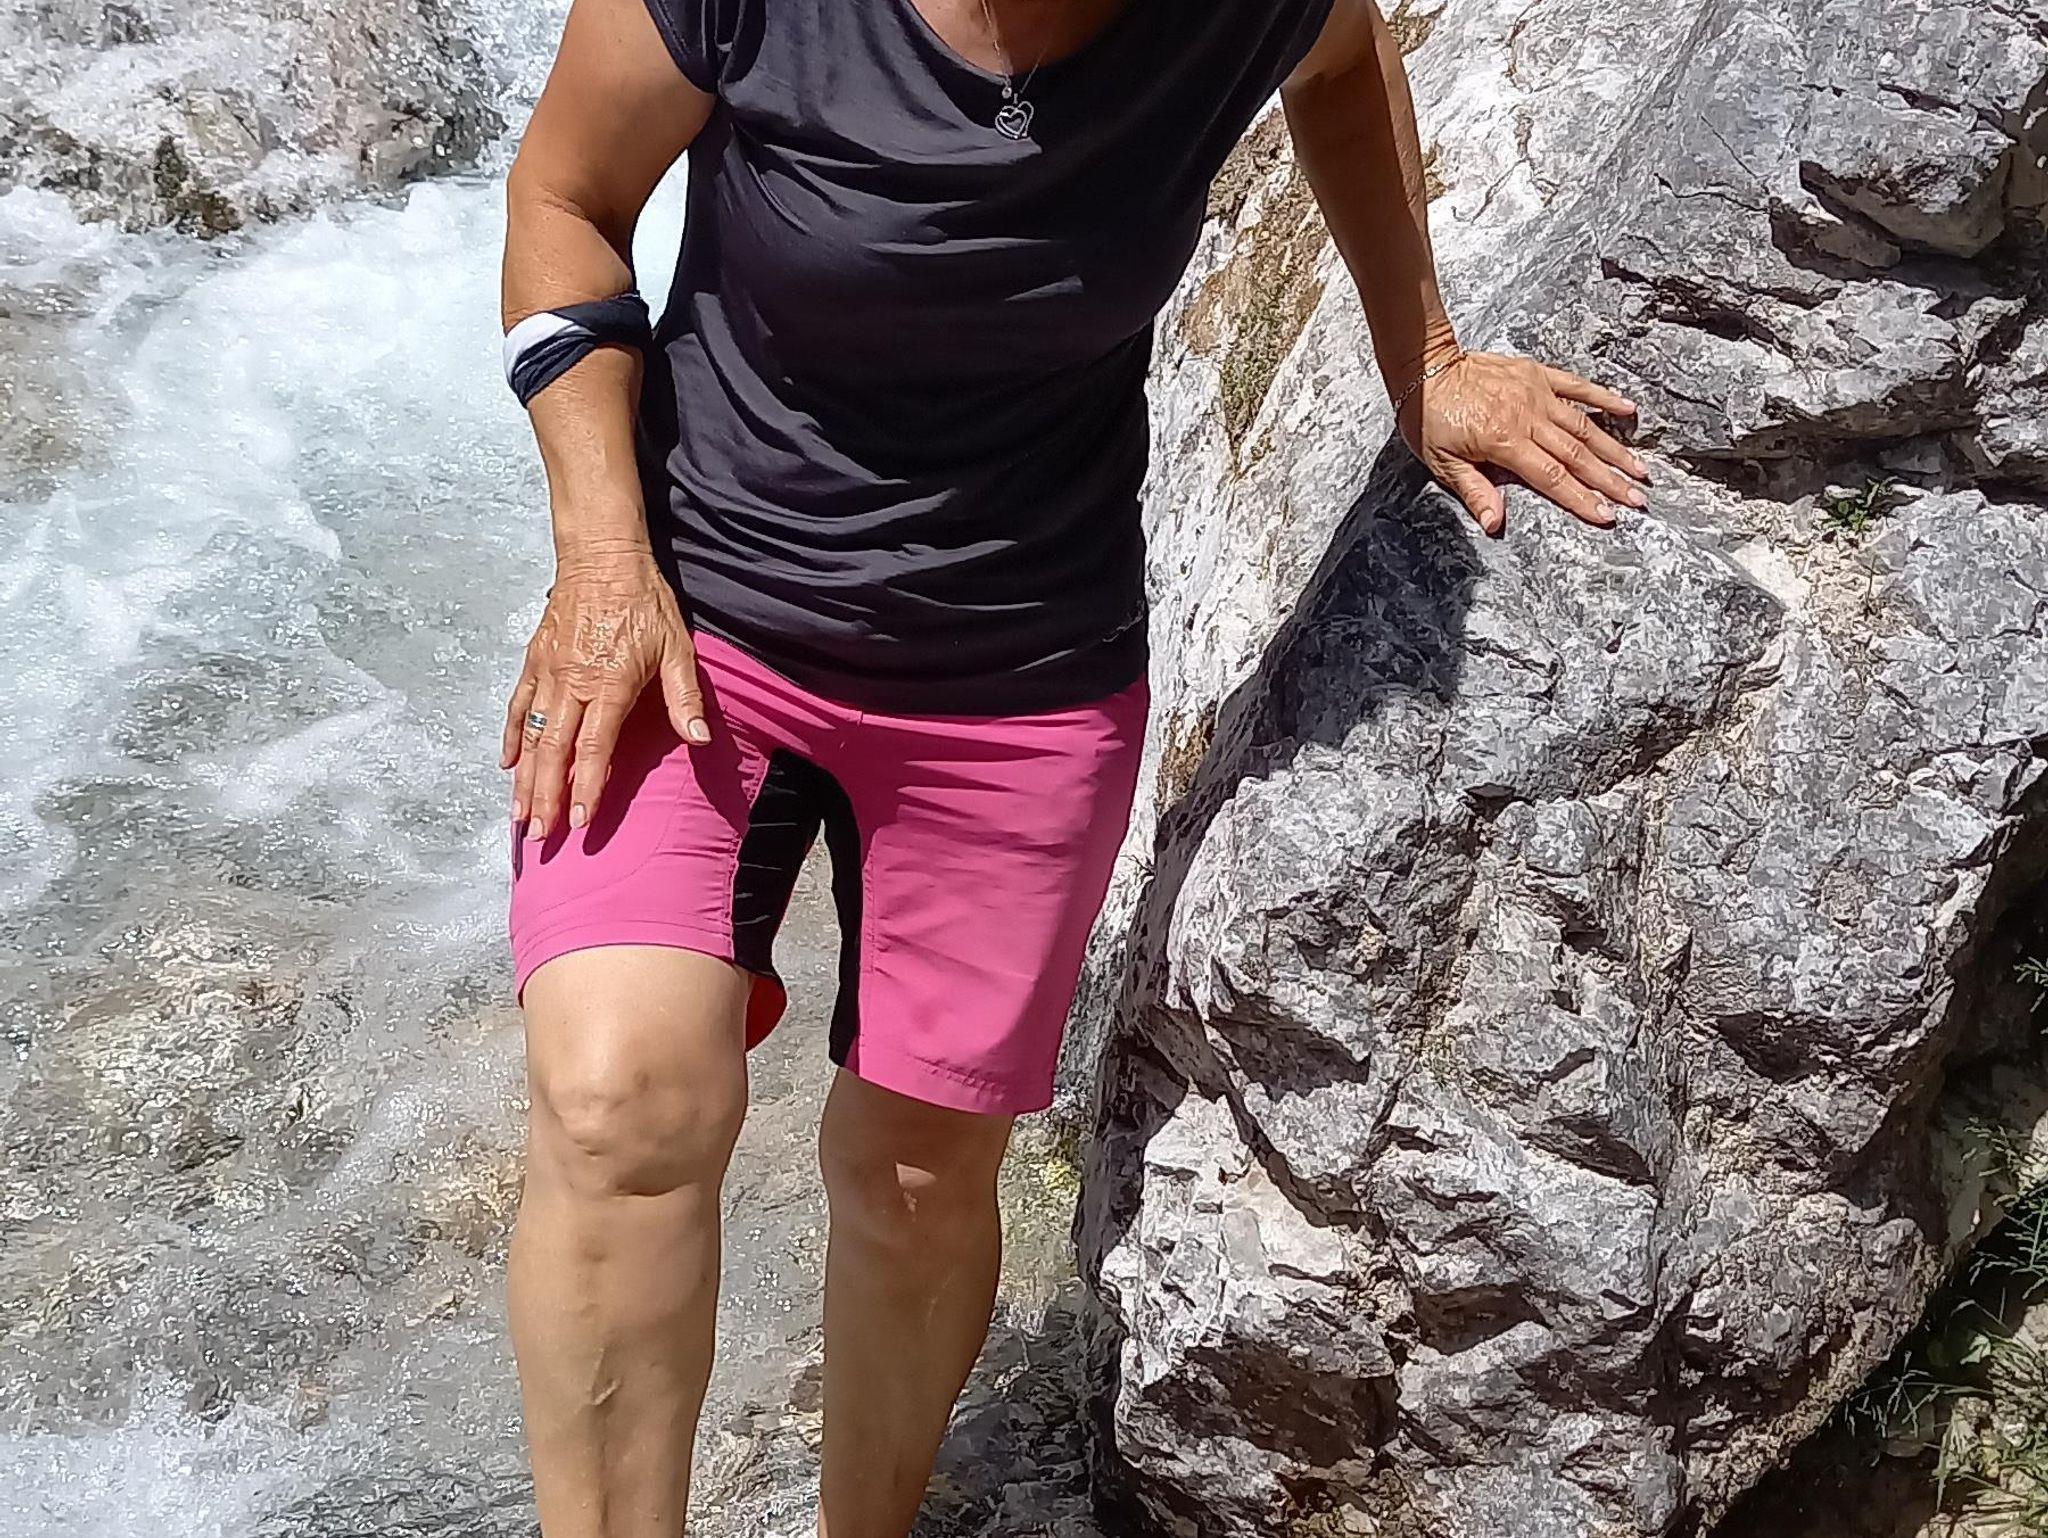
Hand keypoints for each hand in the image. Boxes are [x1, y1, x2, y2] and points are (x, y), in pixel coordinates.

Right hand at [503, 543, 709, 840]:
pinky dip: (511, 735)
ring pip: (531, 735)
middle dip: (546, 797)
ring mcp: (548, 672)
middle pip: (554, 752)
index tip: (581, 823)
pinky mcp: (534, 659)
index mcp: (608, 684)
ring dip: (524, 778)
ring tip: (519, 815)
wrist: (602, 555)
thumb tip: (698, 739)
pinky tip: (507, 764)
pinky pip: (517, 705)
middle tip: (539, 836)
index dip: (586, 788)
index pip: (594, 749)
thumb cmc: (643, 601)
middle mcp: (571, 683)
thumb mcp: (676, 646)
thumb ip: (684, 697)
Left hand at [1398, 350, 1649, 536]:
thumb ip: (1474, 491)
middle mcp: (1527, 418)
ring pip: (1584, 426)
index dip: (1582, 499)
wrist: (1426, 368)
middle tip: (1639, 499)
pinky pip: (1577, 387)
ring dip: (1614, 450)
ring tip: (1640, 469)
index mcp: (1505, 442)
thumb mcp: (1442, 463)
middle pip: (1577, 456)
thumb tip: (1495, 524)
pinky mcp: (1537, 375)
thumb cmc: (1430, 419)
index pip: (1553, 477)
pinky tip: (1628, 410)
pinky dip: (1603, 398)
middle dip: (1610, 480)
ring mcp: (1536, 394)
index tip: (1608, 515)